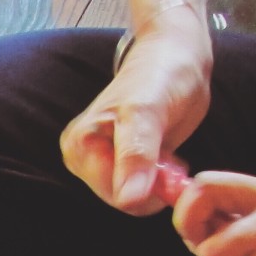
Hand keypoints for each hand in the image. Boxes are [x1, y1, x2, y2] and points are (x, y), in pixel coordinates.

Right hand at [60, 12, 211, 214]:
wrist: (176, 55)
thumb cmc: (161, 75)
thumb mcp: (148, 111)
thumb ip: (136, 155)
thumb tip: (128, 200)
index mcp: (80, 146)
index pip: (115, 196)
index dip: (150, 188)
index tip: (171, 163)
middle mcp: (82, 157)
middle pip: (123, 199)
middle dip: (153, 184)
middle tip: (171, 155)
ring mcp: (99, 161)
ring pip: (133, 196)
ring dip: (158, 181)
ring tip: (167, 151)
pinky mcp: (118, 162)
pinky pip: (140, 188)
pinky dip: (159, 178)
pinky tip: (166, 156)